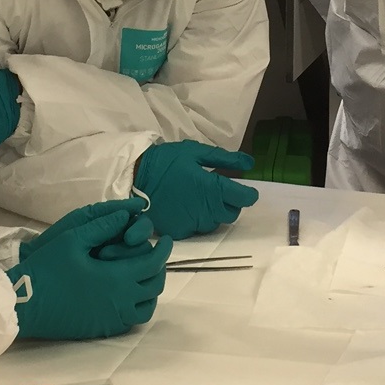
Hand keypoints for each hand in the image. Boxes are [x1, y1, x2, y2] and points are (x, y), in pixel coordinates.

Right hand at [10, 199, 170, 340]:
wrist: (24, 304)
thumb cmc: (46, 269)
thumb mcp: (72, 239)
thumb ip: (102, 226)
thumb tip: (127, 216)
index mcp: (116, 278)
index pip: (154, 263)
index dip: (164, 249)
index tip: (166, 238)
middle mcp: (120, 302)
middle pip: (155, 286)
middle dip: (160, 268)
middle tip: (155, 254)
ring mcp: (112, 319)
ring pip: (147, 308)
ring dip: (150, 290)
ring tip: (143, 275)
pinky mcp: (102, 330)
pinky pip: (131, 321)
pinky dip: (137, 306)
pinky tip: (125, 294)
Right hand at [135, 141, 258, 239]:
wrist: (134, 177)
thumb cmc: (167, 161)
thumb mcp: (196, 152)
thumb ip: (225, 159)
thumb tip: (250, 163)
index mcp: (213, 188)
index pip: (245, 199)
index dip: (248, 194)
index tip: (244, 190)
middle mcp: (206, 210)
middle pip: (232, 214)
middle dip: (230, 203)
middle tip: (217, 193)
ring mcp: (192, 224)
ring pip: (215, 223)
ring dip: (214, 213)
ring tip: (200, 200)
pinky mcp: (180, 232)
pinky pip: (197, 230)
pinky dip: (196, 221)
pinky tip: (186, 209)